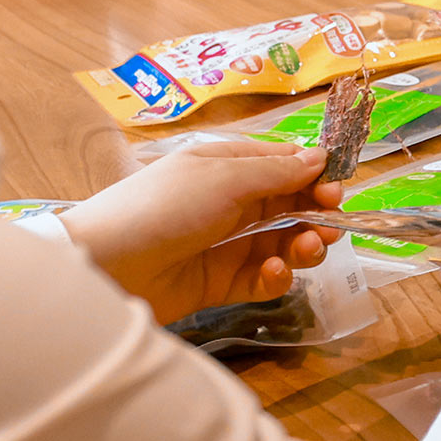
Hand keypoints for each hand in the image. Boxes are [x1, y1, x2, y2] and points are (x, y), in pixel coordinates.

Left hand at [60, 142, 343, 322]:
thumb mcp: (223, 178)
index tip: (337, 189)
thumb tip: (322, 157)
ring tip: (306, 251)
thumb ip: (277, 172)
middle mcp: (233, 203)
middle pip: (293, 206)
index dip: (316, 176)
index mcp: (230, 166)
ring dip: (304, 247)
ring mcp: (228, 245)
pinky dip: (276, 277)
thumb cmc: (163, 207)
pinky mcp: (223, 284)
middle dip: (317, 215)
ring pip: (285, 244)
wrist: (104, 266)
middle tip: (329, 226)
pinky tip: (271, 273)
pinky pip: (264, 279)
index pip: (286, 165)